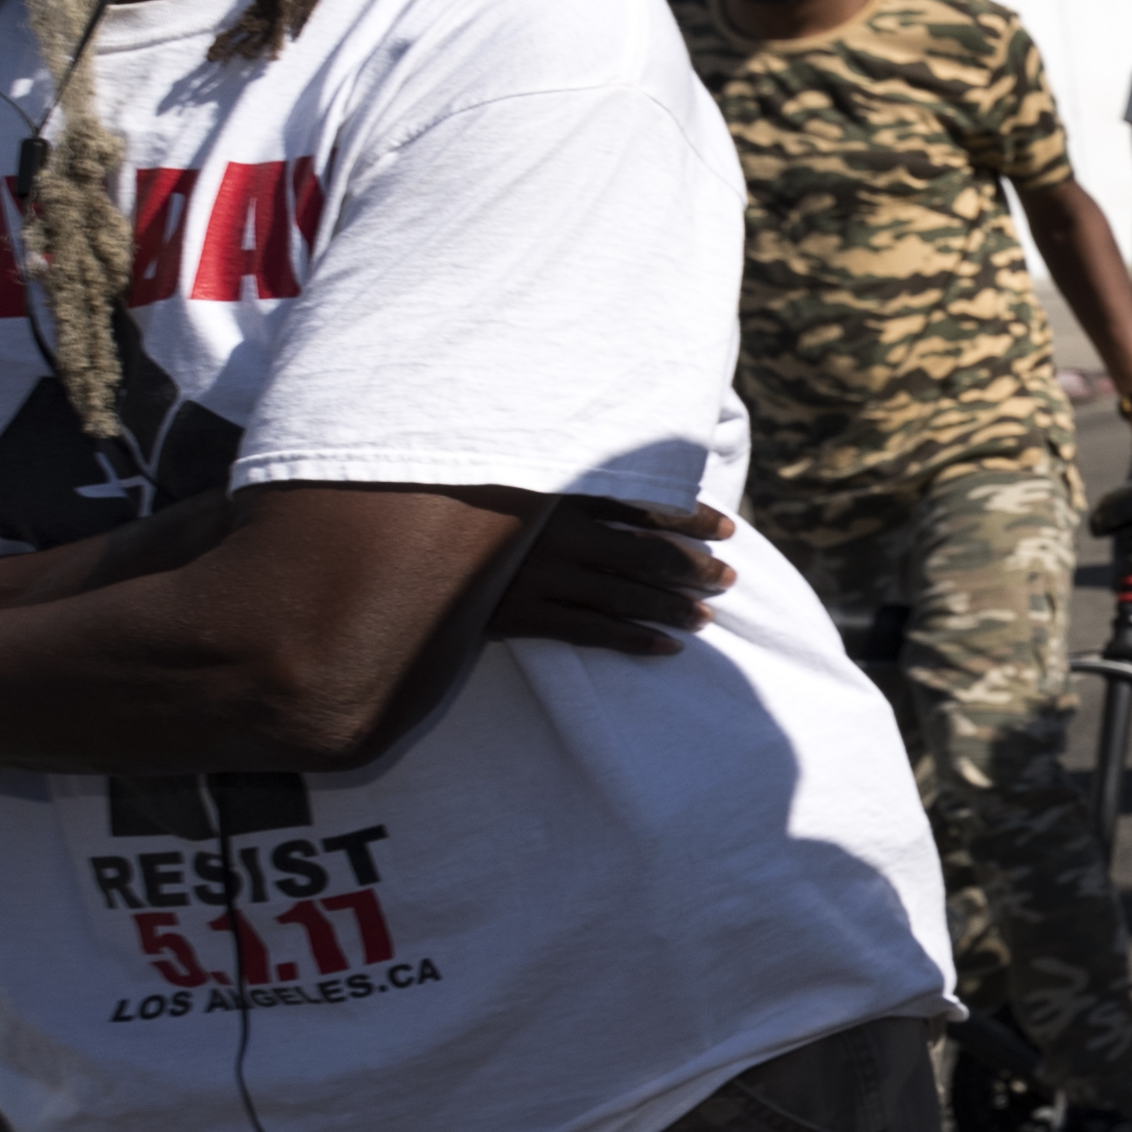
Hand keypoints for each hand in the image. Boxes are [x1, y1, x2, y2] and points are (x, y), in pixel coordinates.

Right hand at [491, 496, 733, 656]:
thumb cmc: (474, 510)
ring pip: (621, 596)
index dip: (689, 518)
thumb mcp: (525, 486)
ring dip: (671, 607)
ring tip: (707, 616)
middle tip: (729, 578)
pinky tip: (668, 648)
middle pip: (641, 554)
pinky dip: (633, 640)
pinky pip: (588, 633)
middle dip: (691, 568)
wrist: (402, 553)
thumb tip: (645, 485)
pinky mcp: (520, 616)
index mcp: (556, 496)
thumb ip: (576, 483)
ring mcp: (536, 579)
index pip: (640, 505)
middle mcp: (551, 537)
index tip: (727, 528)